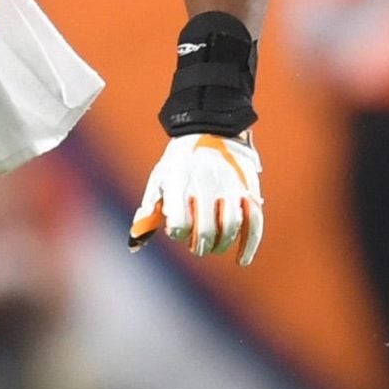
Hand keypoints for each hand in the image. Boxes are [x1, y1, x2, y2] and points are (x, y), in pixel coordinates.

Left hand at [130, 133, 263, 264]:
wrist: (209, 128)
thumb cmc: (179, 163)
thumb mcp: (159, 181)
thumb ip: (148, 212)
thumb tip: (134, 246)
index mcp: (179, 182)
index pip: (178, 223)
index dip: (176, 233)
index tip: (176, 231)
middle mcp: (205, 184)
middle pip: (205, 229)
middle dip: (199, 246)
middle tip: (196, 247)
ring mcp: (230, 186)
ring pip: (231, 226)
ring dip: (222, 245)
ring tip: (213, 247)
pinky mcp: (248, 189)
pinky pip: (254, 221)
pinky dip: (250, 244)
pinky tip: (242, 260)